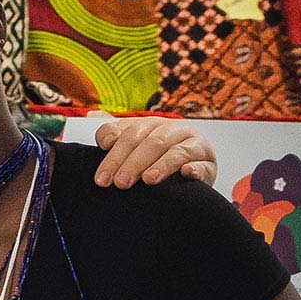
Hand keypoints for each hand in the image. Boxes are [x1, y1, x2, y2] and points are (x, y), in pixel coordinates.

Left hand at [92, 115, 216, 187]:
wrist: (188, 175)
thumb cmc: (154, 161)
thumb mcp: (133, 147)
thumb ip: (113, 133)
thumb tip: (91, 116)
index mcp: (151, 124)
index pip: (129, 132)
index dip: (114, 150)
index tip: (101, 175)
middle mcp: (173, 130)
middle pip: (150, 141)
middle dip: (132, 162)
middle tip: (119, 183)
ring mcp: (193, 145)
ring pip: (176, 151)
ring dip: (162, 165)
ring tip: (148, 180)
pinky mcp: (208, 163)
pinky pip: (202, 164)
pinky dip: (195, 169)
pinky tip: (186, 174)